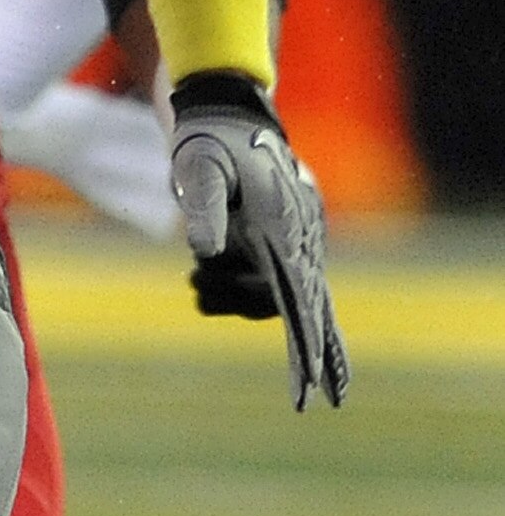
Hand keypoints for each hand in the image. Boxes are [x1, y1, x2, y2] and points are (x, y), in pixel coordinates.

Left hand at [168, 75, 349, 410]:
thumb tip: (204, 252)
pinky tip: (204, 275)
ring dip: (232, 298)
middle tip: (316, 401)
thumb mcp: (198, 170)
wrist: (228, 115)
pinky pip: (272, 288)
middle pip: (308, 310)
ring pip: (272, 300)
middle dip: (312, 354)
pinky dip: (234, 291)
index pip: (298, 299)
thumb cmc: (209, 142)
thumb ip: (202, 208)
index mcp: (282, 225)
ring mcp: (296, 240)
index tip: (312, 386)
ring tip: (198, 277)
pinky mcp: (283, 242)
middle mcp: (299, 237)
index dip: (306, 347)